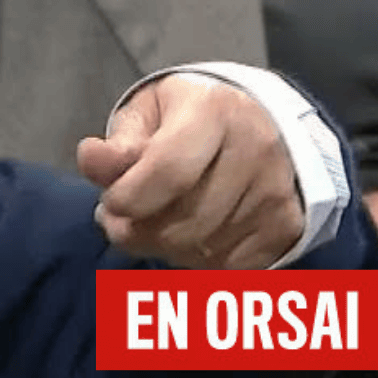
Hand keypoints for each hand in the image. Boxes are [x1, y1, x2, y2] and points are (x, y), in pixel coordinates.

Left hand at [77, 75, 303, 269]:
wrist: (257, 125)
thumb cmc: (186, 119)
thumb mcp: (145, 113)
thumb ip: (118, 143)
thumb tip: (91, 160)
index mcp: (212, 111)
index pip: (168, 170)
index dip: (128, 198)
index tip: (109, 205)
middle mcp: (254, 150)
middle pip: (184, 221)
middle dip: (138, 231)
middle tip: (120, 220)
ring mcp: (275, 192)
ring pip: (203, 249)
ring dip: (162, 248)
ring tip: (150, 224)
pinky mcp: (286, 228)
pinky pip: (227, 266)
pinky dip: (194, 260)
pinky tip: (183, 236)